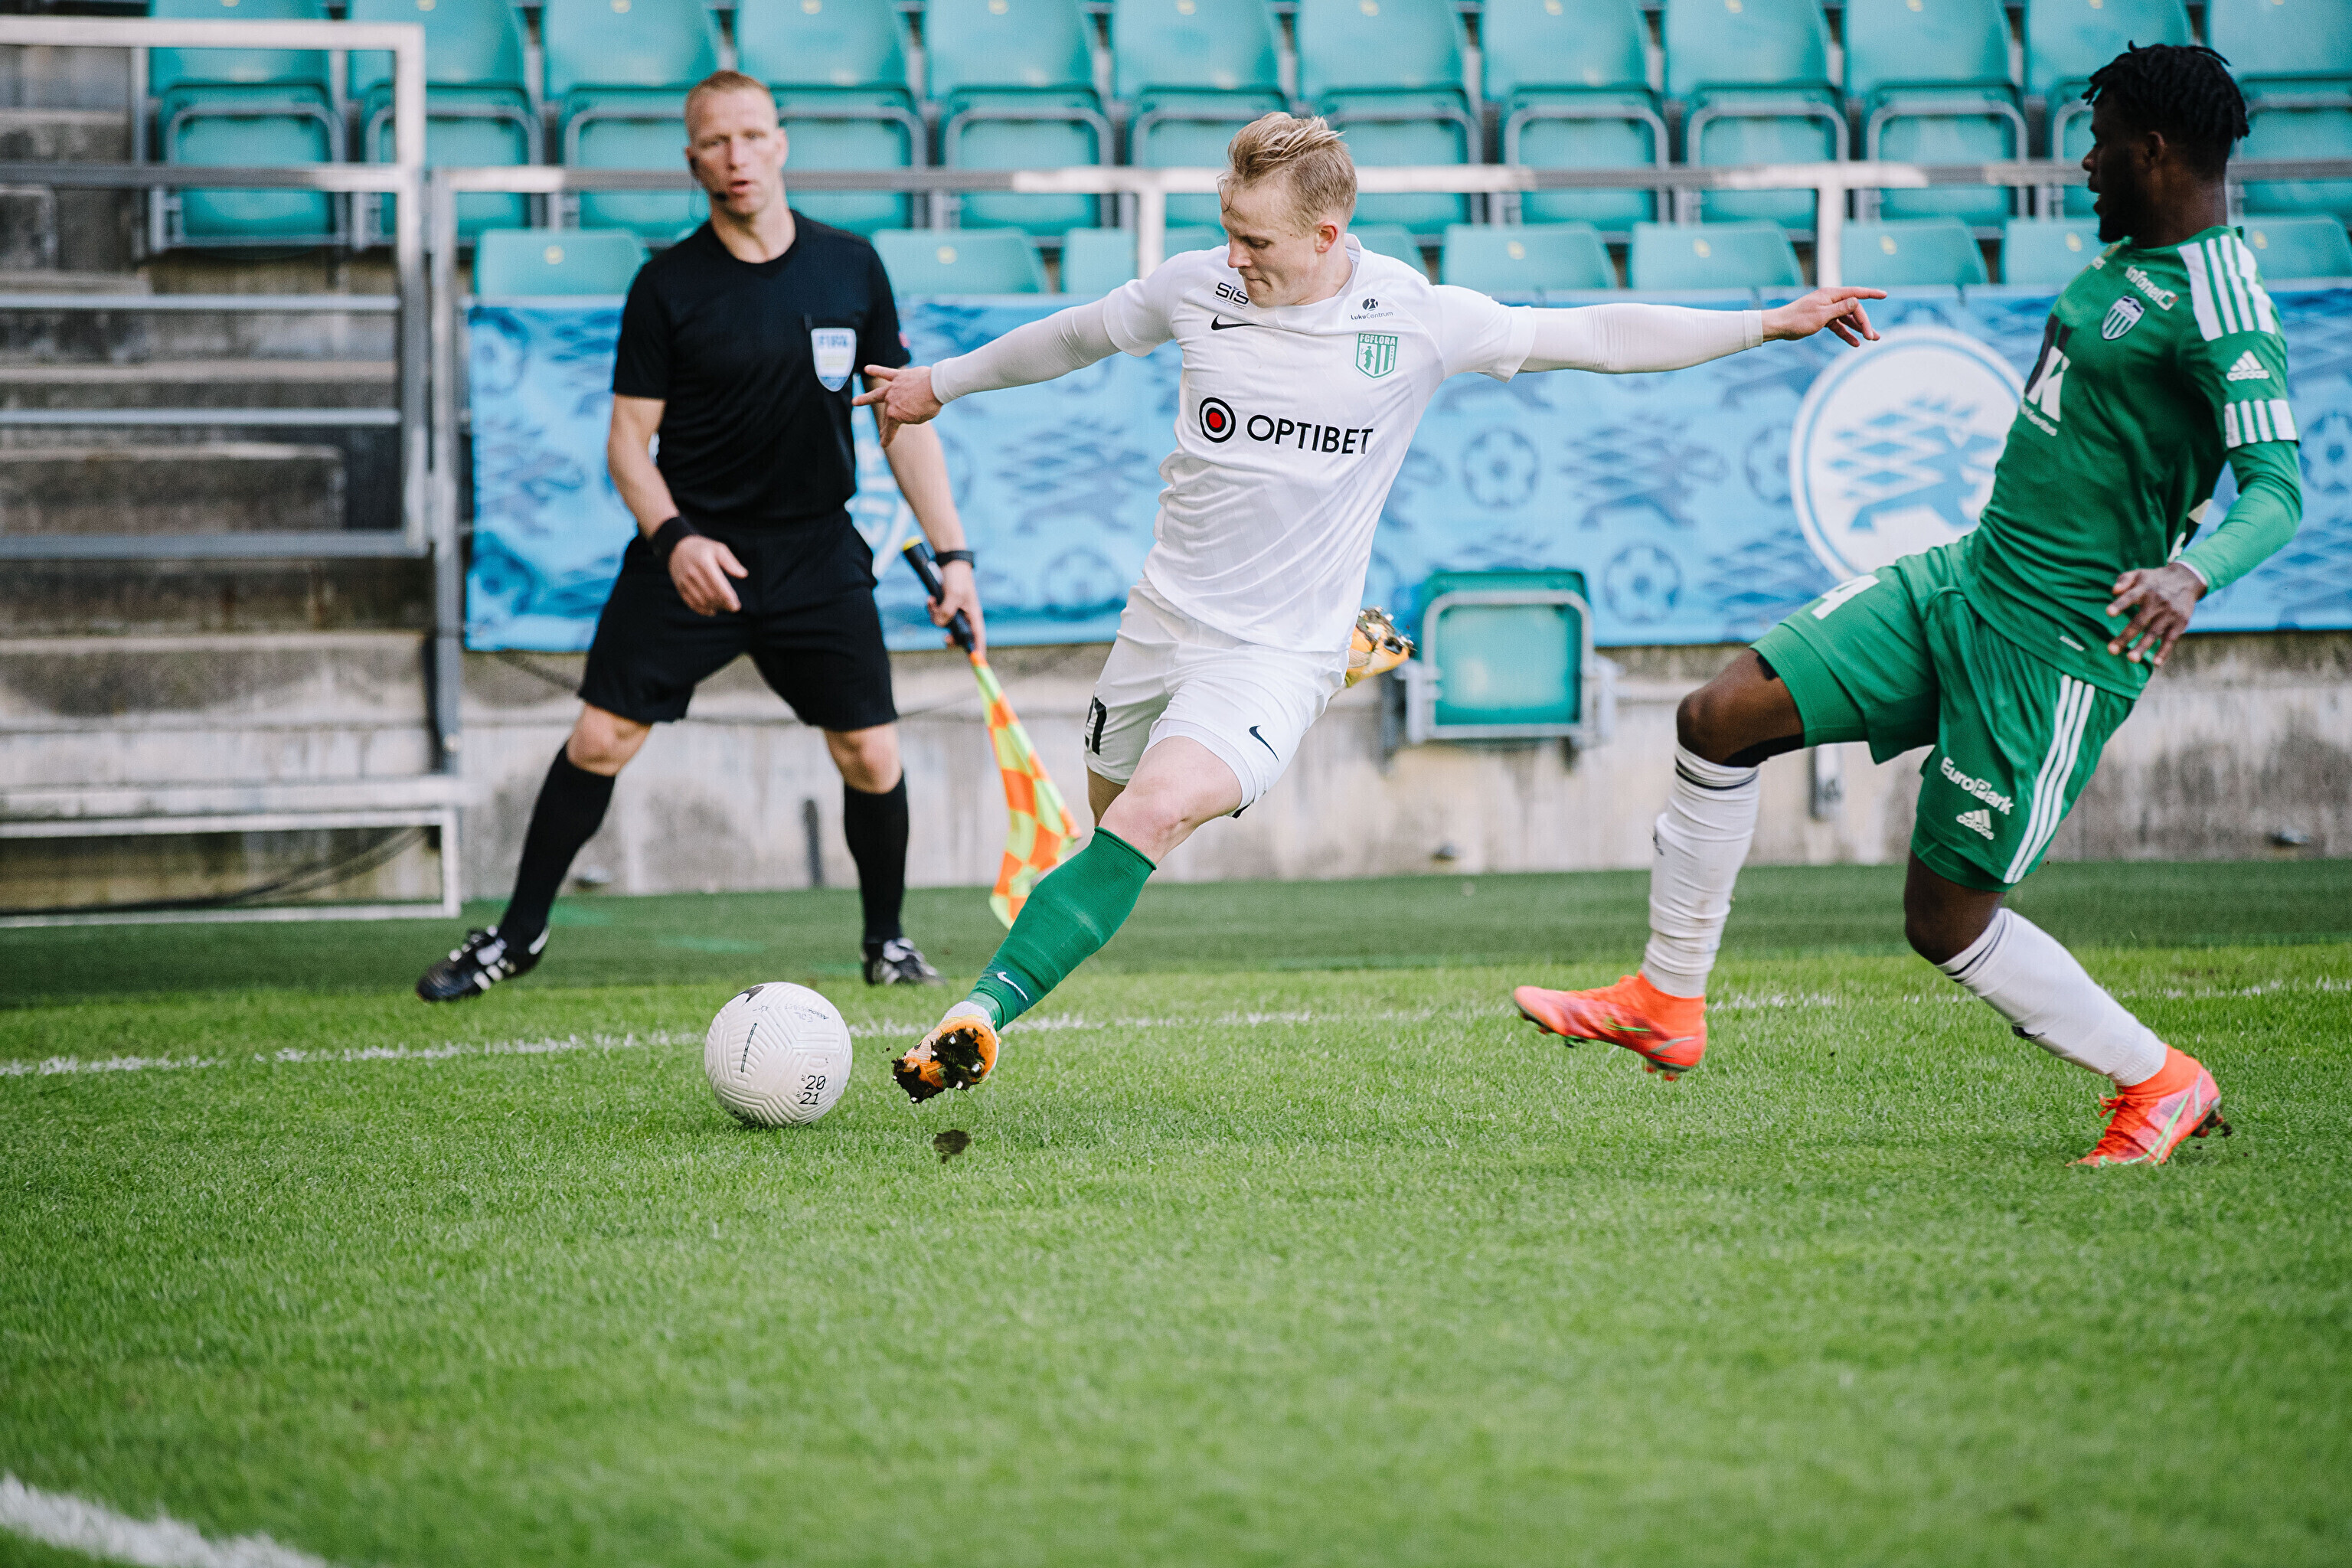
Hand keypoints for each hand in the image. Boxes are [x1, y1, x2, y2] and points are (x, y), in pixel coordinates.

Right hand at [668, 532, 746, 615]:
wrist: (678, 548)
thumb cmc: (704, 549)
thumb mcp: (718, 549)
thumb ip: (731, 562)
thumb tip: (743, 575)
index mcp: (704, 563)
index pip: (719, 586)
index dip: (729, 599)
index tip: (736, 606)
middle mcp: (693, 573)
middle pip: (711, 595)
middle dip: (723, 605)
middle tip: (732, 607)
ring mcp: (685, 581)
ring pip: (701, 601)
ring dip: (714, 607)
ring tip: (723, 607)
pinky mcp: (680, 588)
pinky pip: (691, 603)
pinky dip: (702, 610)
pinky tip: (712, 610)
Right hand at [851, 364, 941, 447]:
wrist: (937, 386)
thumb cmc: (931, 404)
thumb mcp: (921, 418)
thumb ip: (911, 415)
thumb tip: (907, 408)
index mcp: (895, 415)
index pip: (890, 429)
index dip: (887, 439)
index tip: (883, 445)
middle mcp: (890, 402)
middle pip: (887, 415)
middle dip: (884, 426)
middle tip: (881, 433)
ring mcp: (893, 389)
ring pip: (876, 394)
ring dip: (865, 399)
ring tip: (855, 402)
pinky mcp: (898, 376)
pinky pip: (885, 373)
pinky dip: (876, 370)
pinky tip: (867, 369)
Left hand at [929, 557, 985, 652]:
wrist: (950, 562)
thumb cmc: (957, 577)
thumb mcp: (953, 595)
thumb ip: (946, 612)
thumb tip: (940, 625)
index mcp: (973, 615)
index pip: (978, 637)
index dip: (978, 651)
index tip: (977, 663)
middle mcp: (965, 616)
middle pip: (959, 636)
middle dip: (949, 636)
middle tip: (944, 638)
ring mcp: (954, 611)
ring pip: (943, 624)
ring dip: (935, 615)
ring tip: (933, 602)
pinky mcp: (945, 605)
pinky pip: (936, 614)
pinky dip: (931, 608)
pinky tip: (930, 598)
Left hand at [1763, 287, 1887, 347]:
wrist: (1779, 326)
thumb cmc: (1797, 320)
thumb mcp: (1821, 315)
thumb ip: (1840, 308)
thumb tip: (1857, 300)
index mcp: (1831, 295)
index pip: (1856, 293)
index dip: (1871, 294)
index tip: (1884, 295)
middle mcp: (1830, 300)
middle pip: (1853, 309)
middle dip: (1864, 322)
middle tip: (1872, 337)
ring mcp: (1827, 310)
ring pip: (1847, 319)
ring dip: (1858, 329)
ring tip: (1871, 339)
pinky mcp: (1822, 320)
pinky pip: (1838, 326)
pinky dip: (1846, 334)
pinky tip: (1855, 343)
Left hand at [2105, 562, 2205, 667]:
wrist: (2187, 579)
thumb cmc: (2155, 579)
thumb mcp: (2140, 574)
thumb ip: (2124, 580)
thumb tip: (2113, 591)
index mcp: (2145, 589)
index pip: (2130, 597)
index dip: (2120, 604)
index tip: (2108, 613)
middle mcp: (2157, 602)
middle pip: (2140, 621)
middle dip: (2125, 636)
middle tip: (2111, 650)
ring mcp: (2169, 614)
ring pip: (2154, 633)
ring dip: (2143, 647)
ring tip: (2130, 659)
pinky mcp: (2180, 622)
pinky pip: (2171, 639)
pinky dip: (2165, 651)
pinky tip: (2156, 663)